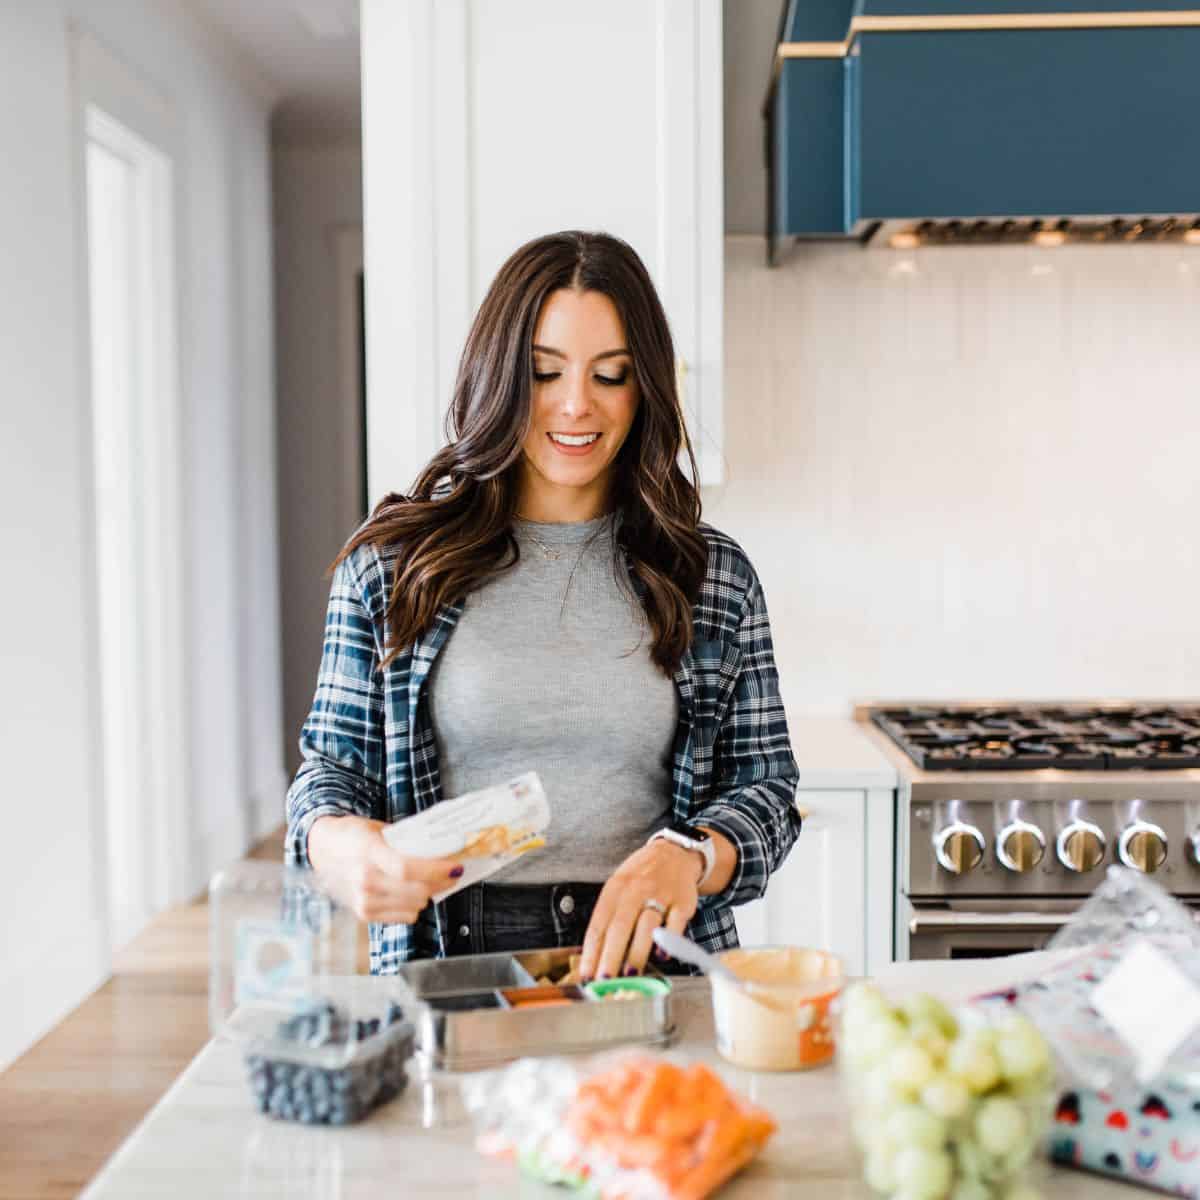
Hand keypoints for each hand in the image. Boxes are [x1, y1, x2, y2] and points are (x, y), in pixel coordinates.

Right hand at [307, 815, 462, 923]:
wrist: (324, 850)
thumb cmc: (356, 835)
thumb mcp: (380, 829)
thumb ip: (408, 841)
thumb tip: (445, 850)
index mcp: (368, 852)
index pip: (406, 868)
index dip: (436, 870)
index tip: (456, 866)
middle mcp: (363, 880)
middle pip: (416, 891)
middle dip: (441, 882)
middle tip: (451, 872)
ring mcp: (363, 901)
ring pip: (414, 907)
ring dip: (429, 894)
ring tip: (431, 880)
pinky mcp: (364, 915)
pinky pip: (405, 917)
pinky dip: (414, 905)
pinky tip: (412, 892)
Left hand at [578, 840, 702, 982]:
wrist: (674, 853)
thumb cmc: (641, 877)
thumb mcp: (618, 888)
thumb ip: (609, 918)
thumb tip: (596, 958)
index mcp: (615, 889)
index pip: (598, 924)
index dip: (591, 952)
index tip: (586, 975)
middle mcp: (636, 890)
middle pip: (620, 927)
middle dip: (611, 957)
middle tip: (605, 980)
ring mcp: (661, 895)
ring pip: (647, 926)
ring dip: (637, 953)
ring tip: (630, 976)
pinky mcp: (683, 902)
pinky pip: (675, 923)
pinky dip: (668, 941)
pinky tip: (662, 955)